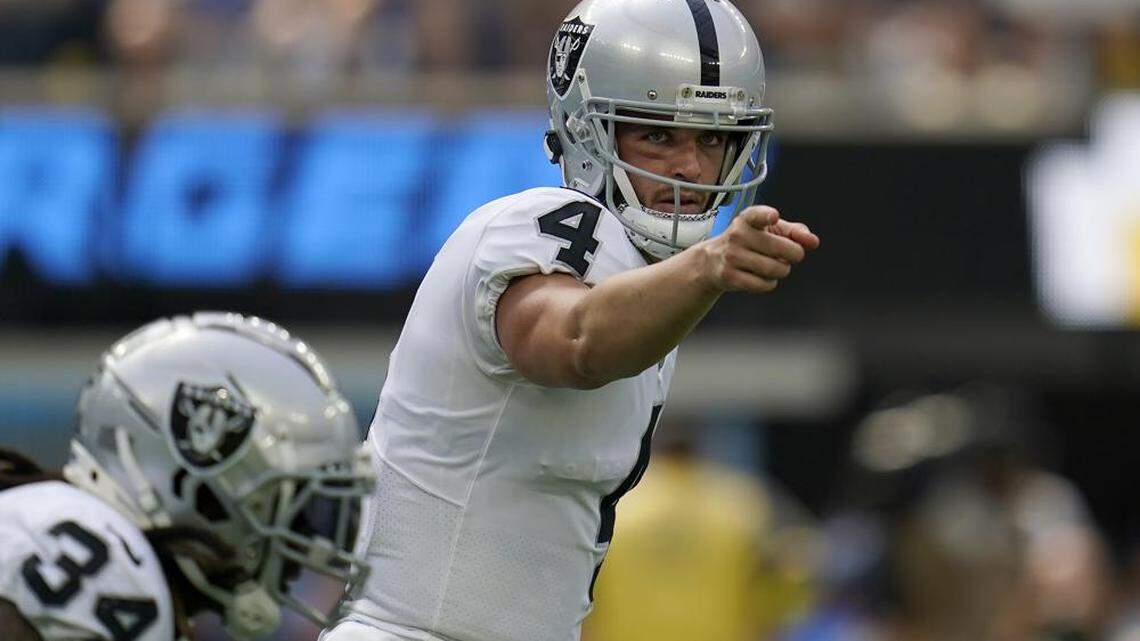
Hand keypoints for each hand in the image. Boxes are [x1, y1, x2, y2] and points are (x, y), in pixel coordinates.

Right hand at [697, 206, 819, 292]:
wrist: (713, 260)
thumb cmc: (749, 242)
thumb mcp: (770, 230)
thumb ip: (795, 232)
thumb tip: (813, 241)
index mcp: (748, 219)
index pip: (757, 215)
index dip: (767, 216)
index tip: (774, 217)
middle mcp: (738, 235)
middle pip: (782, 249)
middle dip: (795, 254)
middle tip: (792, 255)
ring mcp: (732, 256)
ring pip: (776, 269)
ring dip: (783, 270)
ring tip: (776, 266)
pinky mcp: (730, 276)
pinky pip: (765, 284)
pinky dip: (770, 283)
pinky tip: (762, 277)